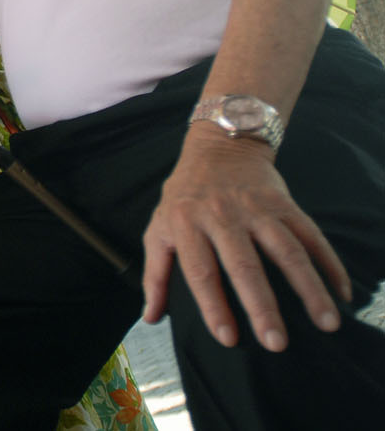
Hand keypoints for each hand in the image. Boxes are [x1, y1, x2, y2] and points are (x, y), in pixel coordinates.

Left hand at [141, 125, 351, 350]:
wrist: (217, 147)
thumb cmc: (184, 197)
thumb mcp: (159, 227)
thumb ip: (154, 273)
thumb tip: (150, 317)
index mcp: (186, 224)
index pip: (199, 270)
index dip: (213, 305)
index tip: (228, 338)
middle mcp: (222, 215)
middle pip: (244, 265)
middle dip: (261, 306)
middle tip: (276, 342)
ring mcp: (256, 208)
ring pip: (286, 250)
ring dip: (308, 288)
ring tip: (325, 322)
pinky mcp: (284, 202)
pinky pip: (310, 234)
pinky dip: (329, 263)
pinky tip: (340, 291)